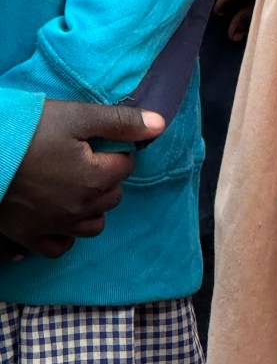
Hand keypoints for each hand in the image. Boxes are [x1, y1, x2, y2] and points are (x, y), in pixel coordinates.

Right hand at [0, 100, 163, 257]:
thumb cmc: (31, 129)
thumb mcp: (79, 116)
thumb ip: (122, 123)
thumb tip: (160, 125)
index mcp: (95, 179)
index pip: (125, 167)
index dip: (116, 152)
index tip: (99, 143)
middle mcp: (79, 209)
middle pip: (112, 196)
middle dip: (108, 179)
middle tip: (87, 160)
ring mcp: (54, 226)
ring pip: (92, 225)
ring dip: (93, 207)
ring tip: (77, 186)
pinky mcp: (29, 237)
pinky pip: (60, 246)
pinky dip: (66, 233)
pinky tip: (60, 215)